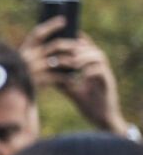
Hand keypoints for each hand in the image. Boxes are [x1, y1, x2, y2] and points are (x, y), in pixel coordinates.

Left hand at [23, 17, 125, 132]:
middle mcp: (100, 68)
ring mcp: (105, 75)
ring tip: (71, 61)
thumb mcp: (71, 89)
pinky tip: (80, 74)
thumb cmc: (87, 103)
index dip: (77, 41)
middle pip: (92, 48)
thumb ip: (61, 79)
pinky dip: (89, 71)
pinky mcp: (108, 84)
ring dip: (83, 57)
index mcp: (92, 67)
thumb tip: (45, 71)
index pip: (86, 48)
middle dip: (77, 47)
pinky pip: (101, 72)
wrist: (101, 118)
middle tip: (63, 49)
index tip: (63, 36)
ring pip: (98, 56)